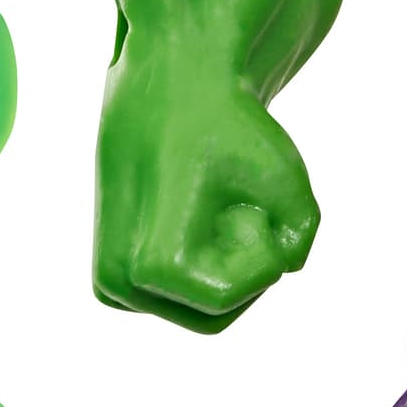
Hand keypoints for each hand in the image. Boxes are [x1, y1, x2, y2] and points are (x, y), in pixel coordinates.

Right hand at [94, 54, 319, 332]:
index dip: (259, 261)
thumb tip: (286, 268)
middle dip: (242, 266)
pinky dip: (201, 270)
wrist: (162, 93)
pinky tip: (196, 221)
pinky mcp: (108, 283)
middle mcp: (118, 280)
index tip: (255, 210)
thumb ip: (299, 232)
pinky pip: (178, 302)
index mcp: (146, 260)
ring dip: (224, 266)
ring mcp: (108, 285)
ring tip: (213, 209)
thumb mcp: (282, 172)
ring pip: (199, 311)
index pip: (223, 296)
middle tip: (238, 209)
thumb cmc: (223, 128)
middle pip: (213, 313)